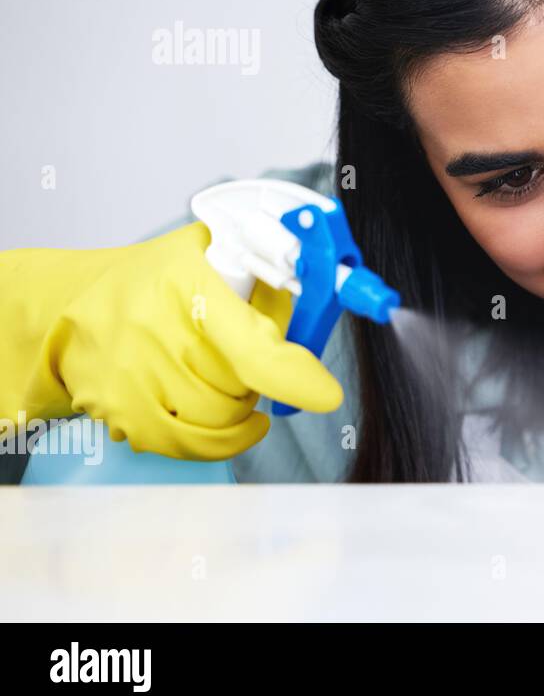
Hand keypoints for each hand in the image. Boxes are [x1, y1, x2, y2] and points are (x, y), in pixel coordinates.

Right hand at [1, 222, 343, 459]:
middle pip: (240, 387)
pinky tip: (231, 425)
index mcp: (185, 285)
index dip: (293, 376)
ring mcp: (131, 376)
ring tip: (233, 382)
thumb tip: (306, 289)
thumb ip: (255, 269)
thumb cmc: (144, 280)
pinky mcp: (117, 410)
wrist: (67, 307)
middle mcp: (154, 333)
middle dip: (261, 379)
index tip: (324, 394)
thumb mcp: (200, 252)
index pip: (251, 348)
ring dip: (239, 408)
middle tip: (254, 361)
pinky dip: (218, 440)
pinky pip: (184, 443)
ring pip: (218, 418)